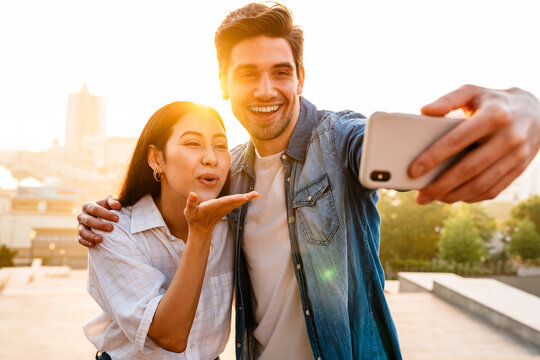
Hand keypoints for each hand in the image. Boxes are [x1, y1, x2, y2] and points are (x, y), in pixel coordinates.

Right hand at [77, 195, 121, 246]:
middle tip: (111, 228)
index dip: (105, 214)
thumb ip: (113, 201)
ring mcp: (80, 226)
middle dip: (100, 225)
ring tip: (101, 240)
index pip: (95, 209)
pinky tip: (93, 245)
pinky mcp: (80, 235)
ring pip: (82, 231)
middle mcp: (82, 216)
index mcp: (88, 206)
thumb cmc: (107, 208)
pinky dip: (86, 242)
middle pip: (88, 220)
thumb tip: (117, 206)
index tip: (117, 219)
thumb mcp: (110, 202)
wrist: (102, 218)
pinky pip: (80, 239)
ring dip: (91, 236)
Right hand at [184, 191, 258, 236]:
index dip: (233, 199)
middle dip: (244, 198)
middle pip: (234, 202)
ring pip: (236, 203)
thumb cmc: (194, 218)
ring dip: (246, 198)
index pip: (224, 202)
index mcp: (212, 207)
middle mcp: (220, 208)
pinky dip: (243, 199)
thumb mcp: (189, 212)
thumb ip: (191, 203)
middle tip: (256, 194)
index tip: (243, 197)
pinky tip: (249, 196)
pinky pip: (235, 203)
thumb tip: (192, 194)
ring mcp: (224, 209)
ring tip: (256, 194)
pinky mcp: (226, 209)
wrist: (200, 230)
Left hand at [409, 84, 539, 204]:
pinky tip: (452, 197)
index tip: (414, 170)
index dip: (434, 157)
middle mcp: (509, 136)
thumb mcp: (473, 91)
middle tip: (420, 196)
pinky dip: (470, 197)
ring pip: (481, 184)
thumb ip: (448, 99)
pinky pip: (493, 190)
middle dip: (441, 185)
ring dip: (454, 195)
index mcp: (494, 115)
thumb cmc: (493, 101)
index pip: (457, 140)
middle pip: (468, 168)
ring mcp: (517, 155)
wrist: (536, 111)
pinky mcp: (519, 169)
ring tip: (432, 198)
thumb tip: (424, 110)